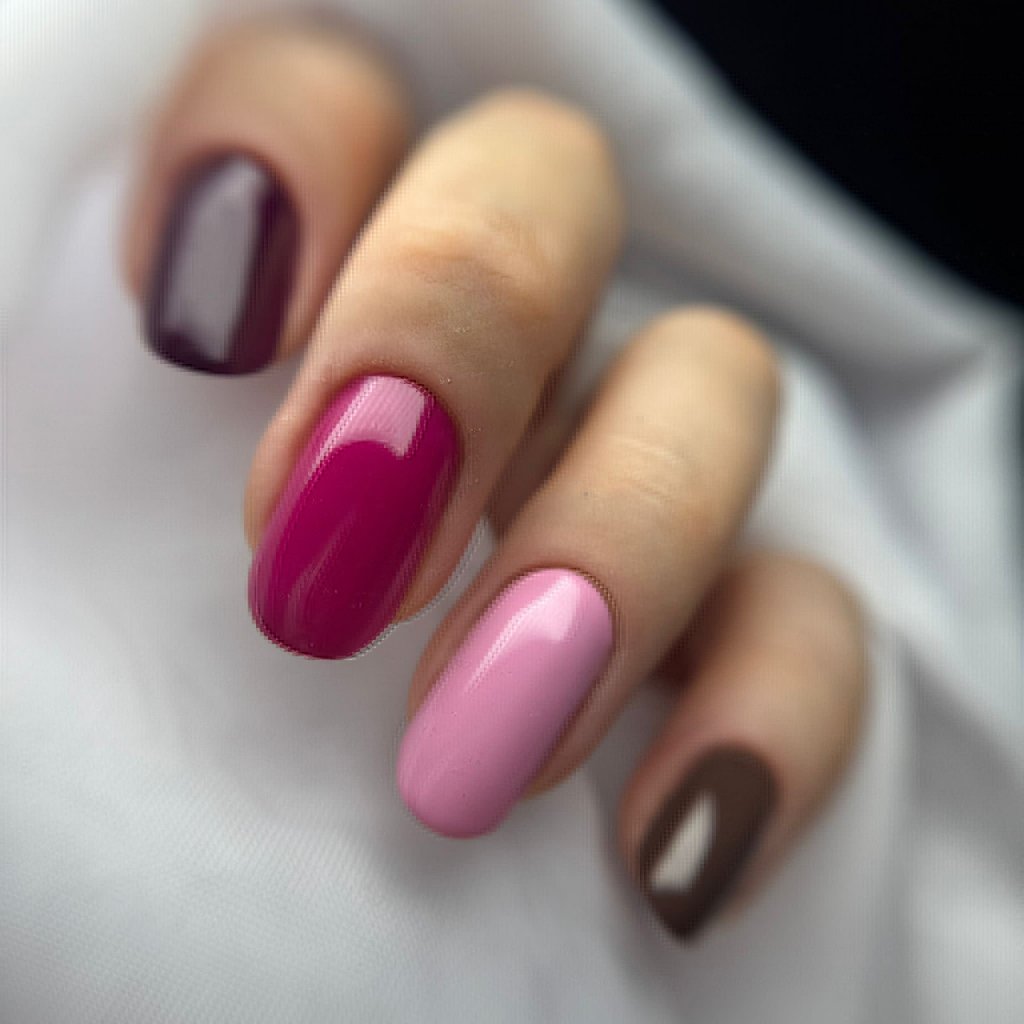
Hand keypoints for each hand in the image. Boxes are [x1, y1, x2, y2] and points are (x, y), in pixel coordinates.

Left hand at [122, 19, 865, 940]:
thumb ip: (70, 439)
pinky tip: (668, 853)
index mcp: (302, 272)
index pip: (321, 91)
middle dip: (459, 330)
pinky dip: (768, 718)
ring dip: (619, 543)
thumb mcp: (55, 545)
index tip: (199, 331)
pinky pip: (809, 622)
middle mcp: (483, 336)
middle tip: (336, 570)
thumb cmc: (95, 731)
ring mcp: (621, 463)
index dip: (285, 150)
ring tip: (485, 750)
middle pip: (543, 187)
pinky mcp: (732, 621)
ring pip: (710, 385)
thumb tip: (153, 363)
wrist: (224, 927)